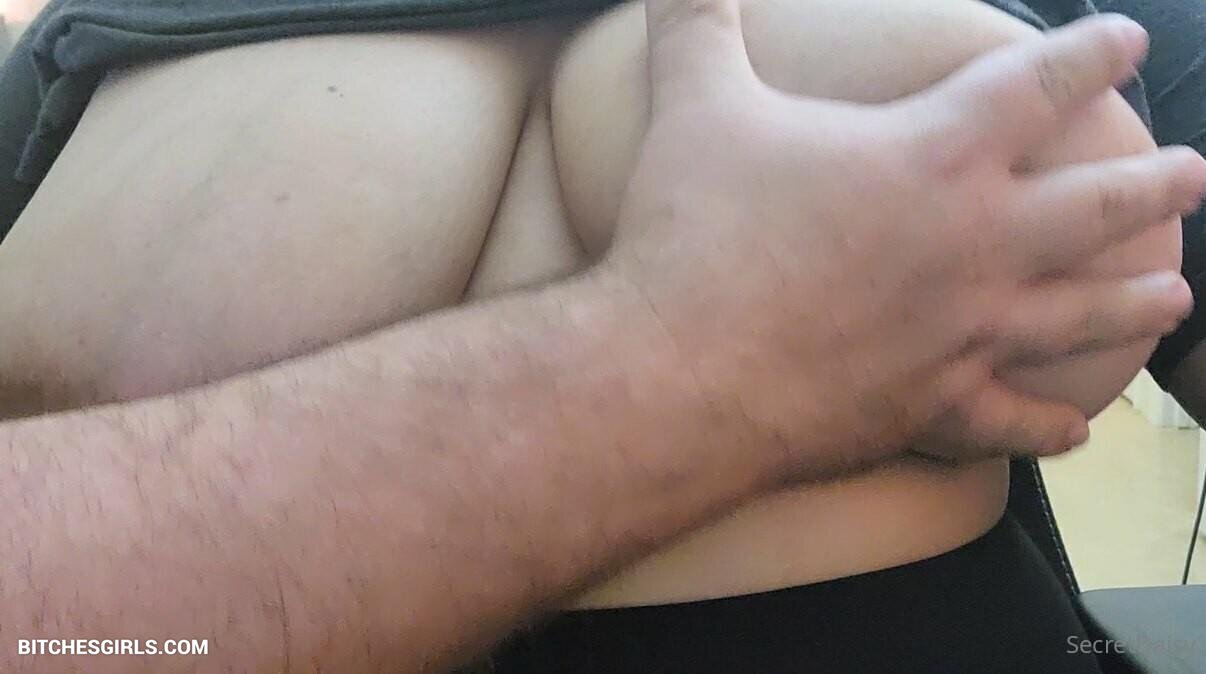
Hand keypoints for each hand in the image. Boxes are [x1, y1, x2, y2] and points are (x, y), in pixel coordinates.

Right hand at [599, 1, 1203, 479]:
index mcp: (934, 154)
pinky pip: (1009, 421)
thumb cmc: (696, 233)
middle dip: (1154, 184)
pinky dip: (1046, 430)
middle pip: (1098, 204)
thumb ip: (699, 23)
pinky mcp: (933, 404)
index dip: (1088, 54)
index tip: (1126, 42)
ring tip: (1176, 295)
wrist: (682, 373)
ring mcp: (964, 331)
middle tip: (1192, 175)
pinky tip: (1077, 436)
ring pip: (1080, 314)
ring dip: (1133, 302)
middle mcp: (976, 241)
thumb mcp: (695, 103)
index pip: (1037, 84)